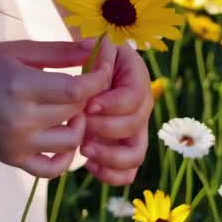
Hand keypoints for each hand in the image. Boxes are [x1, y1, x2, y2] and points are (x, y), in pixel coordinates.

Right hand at [0, 40, 112, 178]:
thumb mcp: (20, 49)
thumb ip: (61, 51)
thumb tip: (97, 45)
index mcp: (21, 86)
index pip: (75, 90)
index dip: (97, 80)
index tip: (102, 70)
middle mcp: (19, 119)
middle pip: (75, 113)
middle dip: (87, 98)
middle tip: (85, 85)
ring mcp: (15, 143)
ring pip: (70, 142)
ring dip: (79, 125)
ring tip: (71, 110)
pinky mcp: (12, 158)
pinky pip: (51, 169)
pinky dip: (65, 158)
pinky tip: (63, 137)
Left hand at [78, 40, 152, 186]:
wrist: (95, 67)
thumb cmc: (94, 55)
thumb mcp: (97, 47)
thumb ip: (98, 53)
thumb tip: (93, 56)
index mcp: (138, 81)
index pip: (133, 98)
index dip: (111, 104)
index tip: (88, 104)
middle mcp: (141, 109)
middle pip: (133, 127)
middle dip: (104, 128)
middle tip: (80, 123)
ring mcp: (133, 131)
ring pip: (135, 157)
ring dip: (109, 157)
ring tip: (85, 149)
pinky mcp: (122, 148)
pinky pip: (126, 173)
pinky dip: (110, 174)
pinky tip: (88, 163)